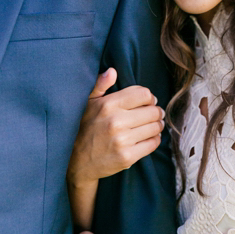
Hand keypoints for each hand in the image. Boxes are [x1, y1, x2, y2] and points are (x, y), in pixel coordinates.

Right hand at [67, 68, 164, 187]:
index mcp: (108, 105)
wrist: (76, 161)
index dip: (149, 97)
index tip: (149, 101)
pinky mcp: (127, 157)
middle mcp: (116, 121)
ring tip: (155, 124)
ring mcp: (122, 140)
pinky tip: (150, 137)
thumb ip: (100, 85)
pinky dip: (155, 139)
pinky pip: (152, 144)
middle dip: (157, 111)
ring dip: (158, 125)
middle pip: (153, 111)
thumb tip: (112, 71)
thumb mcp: (88, 102)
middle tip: (156, 113)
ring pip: (155, 127)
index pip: (143, 94)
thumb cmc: (84, 127)